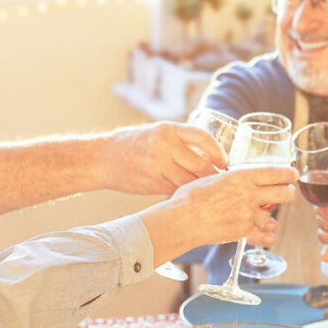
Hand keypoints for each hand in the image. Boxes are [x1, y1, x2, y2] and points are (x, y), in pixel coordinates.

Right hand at [99, 122, 226, 195]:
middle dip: (213, 176)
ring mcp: (158, 165)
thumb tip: (209, 156)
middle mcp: (164, 145)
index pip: (202, 137)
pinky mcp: (152, 183)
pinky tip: (189, 198)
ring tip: (209, 193)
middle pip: (200, 164)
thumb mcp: (155, 133)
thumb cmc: (131, 145)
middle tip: (222, 183)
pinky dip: (184, 195)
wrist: (101, 158)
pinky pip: (176, 191)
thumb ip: (179, 141)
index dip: (218, 151)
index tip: (225, 161)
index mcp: (168, 129)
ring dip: (201, 188)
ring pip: (190, 181)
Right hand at [139, 166, 295, 263]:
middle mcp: (250, 194)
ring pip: (271, 216)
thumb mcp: (212, 179)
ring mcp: (249, 214)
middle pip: (283, 194)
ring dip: (270, 217)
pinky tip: (269, 235)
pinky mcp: (244, 231)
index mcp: (242, 177)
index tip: (293, 175)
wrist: (184, 219)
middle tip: (288, 193)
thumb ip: (230, 181)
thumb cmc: (191, 197)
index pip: (274, 173)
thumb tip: (235, 181)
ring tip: (267, 217)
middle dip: (288, 193)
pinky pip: (262, 233)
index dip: (288, 174)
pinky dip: (266, 234)